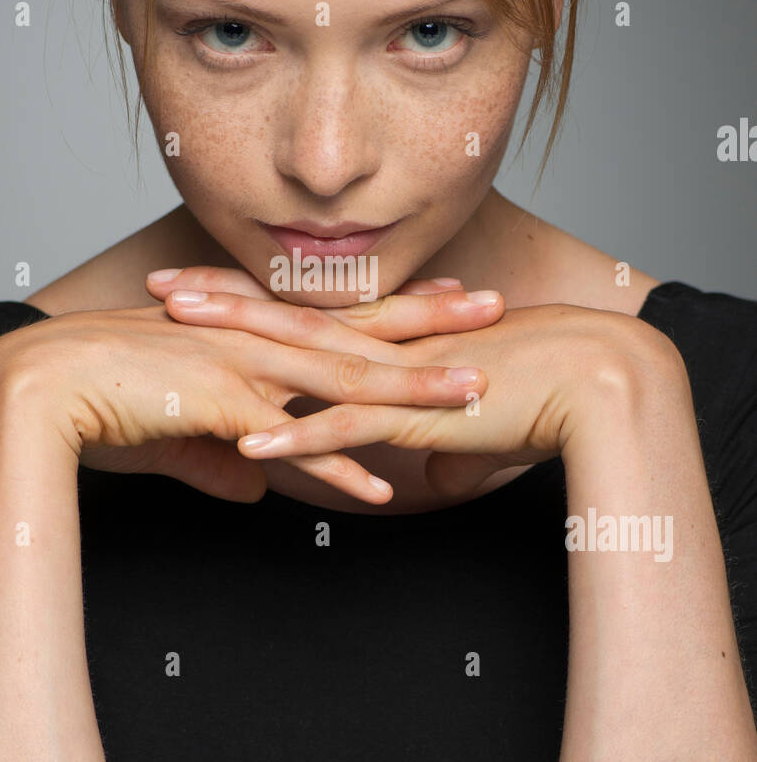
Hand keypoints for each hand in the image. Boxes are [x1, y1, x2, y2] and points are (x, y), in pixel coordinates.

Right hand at [0, 299, 487, 505]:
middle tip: (496, 308)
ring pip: (342, 378)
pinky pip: (287, 441)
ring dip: (409, 388)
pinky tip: (379, 489)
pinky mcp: (215, 404)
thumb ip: (222, 457)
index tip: (450, 298)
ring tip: (472, 394)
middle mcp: (254, 340)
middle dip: (432, 323)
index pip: (338, 317)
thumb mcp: (176, 429)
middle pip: (359, 331)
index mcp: (248, 334)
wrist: (40, 384)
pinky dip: (336, 465)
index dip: (396, 309)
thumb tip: (257, 488)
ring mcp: (240, 367)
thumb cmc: (101, 396)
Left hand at [145, 269, 673, 500]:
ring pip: (301, 356)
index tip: (202, 286)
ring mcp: (396, 378)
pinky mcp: (418, 414)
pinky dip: (297, 434)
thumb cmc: (550, 395)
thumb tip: (434, 476)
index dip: (252, 298)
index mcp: (394, 342)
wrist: (601, 381)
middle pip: (287, 319)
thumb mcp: (482, 427)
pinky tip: (249, 442)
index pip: (307, 313)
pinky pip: (346, 425)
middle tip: (159, 285)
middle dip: (220, 300)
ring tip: (175, 335)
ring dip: (235, 348)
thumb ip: (449, 447)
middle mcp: (385, 348)